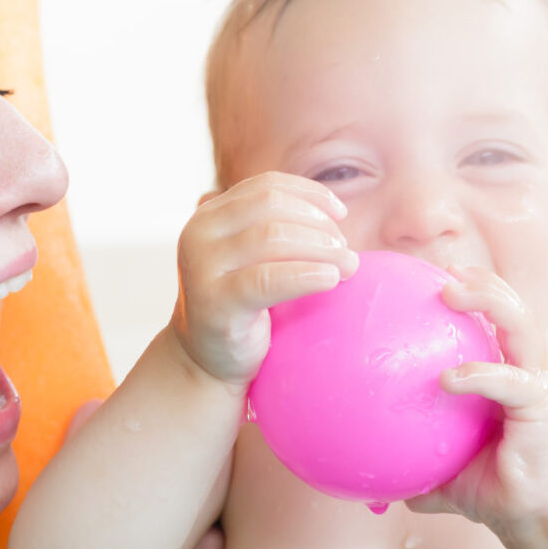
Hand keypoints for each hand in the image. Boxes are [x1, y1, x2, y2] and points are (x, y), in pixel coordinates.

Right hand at [0, 400, 221, 548]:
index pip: (64, 535)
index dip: (81, 470)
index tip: (87, 413)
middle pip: (131, 525)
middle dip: (138, 463)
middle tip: (140, 415)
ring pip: (178, 537)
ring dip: (178, 494)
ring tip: (179, 446)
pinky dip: (207, 532)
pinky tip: (203, 506)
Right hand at [172, 172, 355, 384]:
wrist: (207, 361)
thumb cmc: (243, 307)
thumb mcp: (253, 259)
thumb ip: (277, 230)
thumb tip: (337, 214)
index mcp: (210, 215)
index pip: (266, 187)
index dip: (309, 194)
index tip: (341, 214)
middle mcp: (199, 233)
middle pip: (272, 208)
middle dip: (318, 224)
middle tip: (346, 250)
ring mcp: (202, 267)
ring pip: (272, 237)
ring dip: (321, 248)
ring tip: (348, 266)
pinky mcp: (214, 302)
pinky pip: (268, 280)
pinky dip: (306, 275)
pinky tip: (331, 279)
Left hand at [406, 266, 547, 528]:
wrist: (539, 519)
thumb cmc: (496, 491)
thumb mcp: (445, 473)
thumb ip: (412, 465)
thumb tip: (366, 479)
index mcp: (507, 376)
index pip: (493, 321)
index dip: (471, 292)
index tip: (431, 276)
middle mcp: (526, 372)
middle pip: (512, 309)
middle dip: (482, 282)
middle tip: (444, 272)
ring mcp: (538, 385)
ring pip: (522, 327)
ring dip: (490, 301)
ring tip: (452, 291)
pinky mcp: (544, 407)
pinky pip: (510, 382)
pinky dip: (480, 374)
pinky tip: (448, 377)